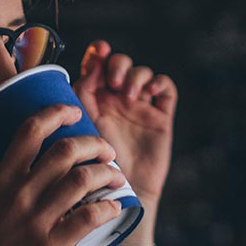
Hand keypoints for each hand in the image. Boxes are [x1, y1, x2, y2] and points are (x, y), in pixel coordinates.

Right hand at [0, 104, 127, 245]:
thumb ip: (15, 188)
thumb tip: (50, 175)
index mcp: (2, 180)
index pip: (30, 130)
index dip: (56, 112)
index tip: (74, 112)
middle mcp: (19, 194)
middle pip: (66, 149)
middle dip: (95, 143)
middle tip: (107, 151)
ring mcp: (35, 220)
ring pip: (83, 179)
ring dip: (108, 173)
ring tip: (116, 177)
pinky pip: (89, 217)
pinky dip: (109, 208)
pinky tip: (114, 208)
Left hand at [75, 41, 176, 204]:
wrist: (118, 194)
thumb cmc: (92, 166)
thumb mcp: (80, 127)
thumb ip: (80, 97)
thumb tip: (88, 68)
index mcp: (94, 100)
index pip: (98, 65)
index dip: (99, 52)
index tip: (99, 51)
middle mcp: (116, 101)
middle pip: (121, 63)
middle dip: (118, 64)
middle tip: (113, 83)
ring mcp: (140, 108)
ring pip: (143, 72)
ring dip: (135, 75)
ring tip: (127, 95)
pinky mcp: (160, 117)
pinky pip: (166, 88)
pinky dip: (158, 82)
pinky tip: (149, 92)